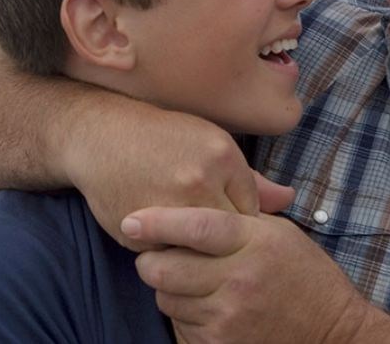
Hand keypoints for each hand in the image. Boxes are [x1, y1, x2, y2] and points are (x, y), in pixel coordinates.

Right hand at [63, 106, 294, 250]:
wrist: (100, 135)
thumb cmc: (159, 137)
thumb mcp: (208, 142)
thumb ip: (250, 178)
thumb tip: (289, 200)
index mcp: (221, 157)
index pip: (251, 213)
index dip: (237, 220)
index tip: (221, 215)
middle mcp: (198, 181)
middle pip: (227, 237)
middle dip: (220, 241)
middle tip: (205, 233)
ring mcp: (167, 208)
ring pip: (198, 252)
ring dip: (193, 250)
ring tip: (183, 233)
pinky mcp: (141, 230)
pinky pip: (166, 254)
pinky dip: (166, 250)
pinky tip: (158, 231)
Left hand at [121, 207, 389, 343]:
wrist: (332, 331)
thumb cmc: (303, 274)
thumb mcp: (278, 233)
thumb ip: (238, 213)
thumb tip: (194, 187)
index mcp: (252, 242)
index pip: (194, 227)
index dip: (156, 223)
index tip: (130, 220)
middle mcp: (237, 280)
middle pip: (164, 268)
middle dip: (151, 260)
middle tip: (156, 256)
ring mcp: (228, 317)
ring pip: (166, 299)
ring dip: (169, 289)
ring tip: (190, 282)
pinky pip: (179, 326)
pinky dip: (184, 316)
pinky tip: (205, 307)